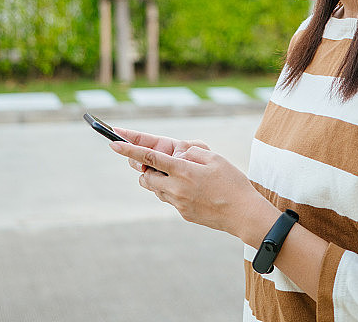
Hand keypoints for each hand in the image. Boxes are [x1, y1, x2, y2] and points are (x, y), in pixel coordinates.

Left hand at [109, 131, 273, 239]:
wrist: (244, 215)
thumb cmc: (232, 183)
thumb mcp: (215, 159)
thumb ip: (192, 152)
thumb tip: (178, 155)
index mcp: (183, 171)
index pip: (149, 158)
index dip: (129, 150)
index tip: (113, 143)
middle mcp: (176, 189)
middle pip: (146, 178)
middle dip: (144, 169)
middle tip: (152, 162)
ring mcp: (178, 204)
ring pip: (156, 190)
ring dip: (158, 180)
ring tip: (179, 175)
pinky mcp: (183, 214)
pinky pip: (170, 199)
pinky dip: (173, 191)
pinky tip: (192, 189)